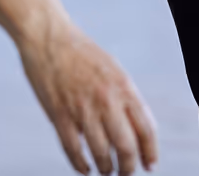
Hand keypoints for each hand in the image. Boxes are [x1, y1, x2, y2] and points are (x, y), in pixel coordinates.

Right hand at [18, 20, 159, 173]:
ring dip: (106, 169)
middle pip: (126, 146)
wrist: (48, 36)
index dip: (150, 151)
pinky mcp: (59, 114)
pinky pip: (73, 150)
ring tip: (106, 171)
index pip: (146, 128)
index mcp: (123, 86)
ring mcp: (82, 108)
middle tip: (126, 172)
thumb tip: (135, 128)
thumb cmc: (81, 52)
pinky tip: (85, 169)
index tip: (150, 165)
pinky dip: (81, 165)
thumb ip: (124, 96)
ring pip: (101, 153)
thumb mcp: (113, 69)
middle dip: (128, 167)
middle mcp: (106, 99)